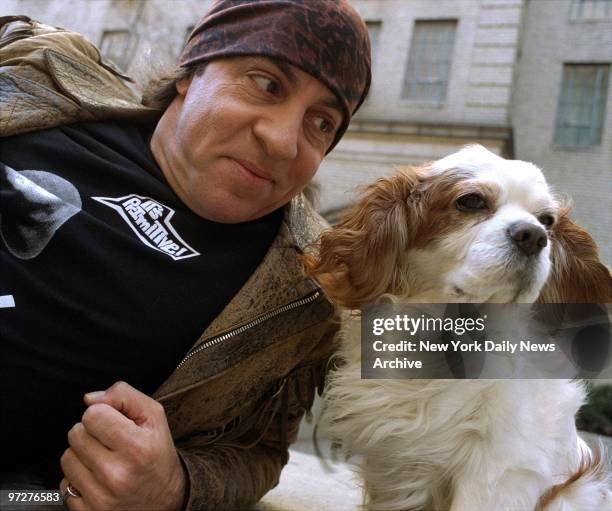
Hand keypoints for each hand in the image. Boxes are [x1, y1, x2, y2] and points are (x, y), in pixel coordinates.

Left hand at [59, 381, 186, 509]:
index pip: (92, 415)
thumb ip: (124, 396)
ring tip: (103, 458)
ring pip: (67, 458)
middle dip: (91, 432)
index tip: (114, 422)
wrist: (165, 498)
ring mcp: (101, 497)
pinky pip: (64, 484)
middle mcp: (117, 474)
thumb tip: (89, 399)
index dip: (102, 413)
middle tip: (110, 441)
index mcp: (137, 447)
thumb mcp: (154, 416)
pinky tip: (98, 478)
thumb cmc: (157, 452)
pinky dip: (78, 478)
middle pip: (76, 434)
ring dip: (81, 454)